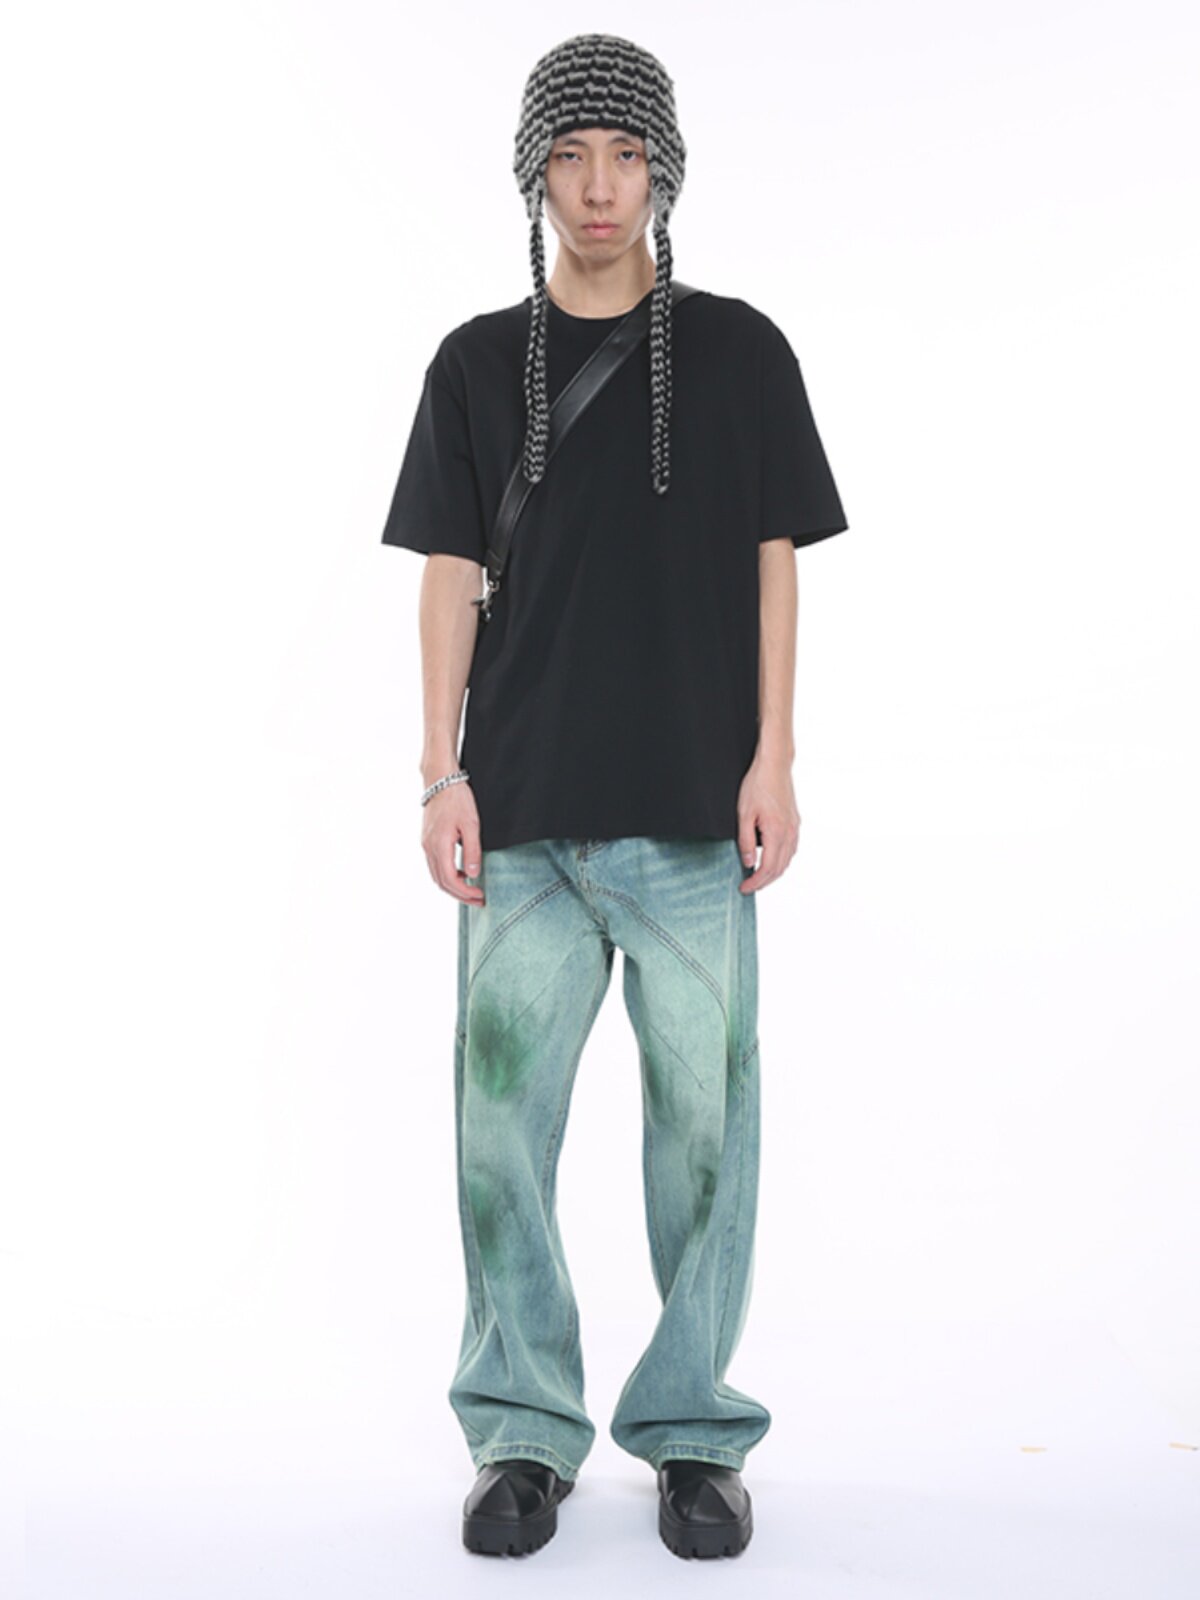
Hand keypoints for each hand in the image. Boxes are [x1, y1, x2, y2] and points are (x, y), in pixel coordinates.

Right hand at [421, 782, 485, 904]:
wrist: (440, 780)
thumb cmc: (457, 799)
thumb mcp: (471, 824)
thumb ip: (472, 851)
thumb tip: (473, 875)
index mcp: (439, 846)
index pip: (451, 880)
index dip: (465, 893)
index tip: (480, 896)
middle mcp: (429, 848)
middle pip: (441, 882)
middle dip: (460, 895)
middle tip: (478, 900)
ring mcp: (426, 845)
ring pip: (437, 876)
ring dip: (453, 887)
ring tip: (471, 891)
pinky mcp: (427, 840)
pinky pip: (435, 866)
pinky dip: (447, 875)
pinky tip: (462, 873)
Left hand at [736, 752, 799, 892]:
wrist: (774, 766)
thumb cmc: (758, 785)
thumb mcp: (744, 814)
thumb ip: (746, 841)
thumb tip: (748, 862)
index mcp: (777, 833)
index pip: (767, 868)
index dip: (755, 882)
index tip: (744, 888)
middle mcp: (789, 833)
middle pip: (779, 869)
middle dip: (763, 882)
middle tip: (748, 887)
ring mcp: (794, 828)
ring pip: (787, 860)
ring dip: (773, 873)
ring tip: (757, 877)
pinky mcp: (795, 823)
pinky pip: (791, 849)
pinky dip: (781, 861)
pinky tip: (771, 860)